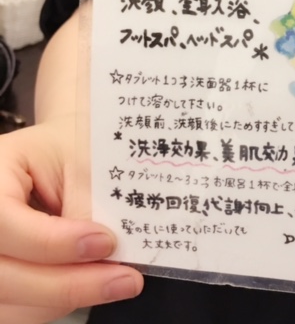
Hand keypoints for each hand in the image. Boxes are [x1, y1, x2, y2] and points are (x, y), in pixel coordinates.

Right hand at [0, 116, 142, 323]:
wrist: (66, 147)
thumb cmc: (76, 146)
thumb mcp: (84, 160)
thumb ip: (87, 206)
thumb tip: (105, 257)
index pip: (2, 222)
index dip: (50, 242)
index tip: (105, 242)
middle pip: (0, 274)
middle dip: (65, 283)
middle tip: (124, 279)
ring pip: (8, 301)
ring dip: (63, 297)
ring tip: (117, 282)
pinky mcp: (0, 274)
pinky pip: (16, 309)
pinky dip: (54, 303)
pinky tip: (92, 285)